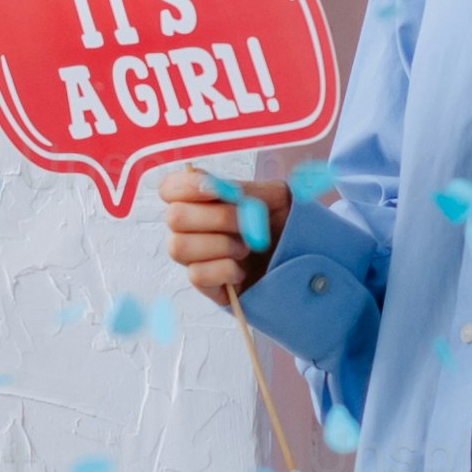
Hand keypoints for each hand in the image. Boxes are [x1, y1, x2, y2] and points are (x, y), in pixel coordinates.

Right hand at [164, 171, 287, 307]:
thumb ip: (247, 189)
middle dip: (217, 218)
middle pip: (173, 217)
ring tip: (246, 248)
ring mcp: (194, 258)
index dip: (187, 186)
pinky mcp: (204, 285)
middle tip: (246, 223)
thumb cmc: (284, 224)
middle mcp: (189, 228)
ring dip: (219, 245)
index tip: (215, 189)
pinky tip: (241, 270)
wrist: (302, 258)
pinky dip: (223, 270)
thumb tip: (220, 187)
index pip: (170, 188)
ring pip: (178, 247)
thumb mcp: (274, 197)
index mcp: (201, 199)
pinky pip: (196, 275)